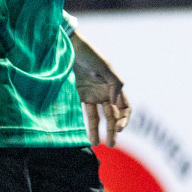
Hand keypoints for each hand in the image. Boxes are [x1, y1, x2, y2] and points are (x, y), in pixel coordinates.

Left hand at [71, 31, 130, 146]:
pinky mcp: (79, 96)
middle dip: (113, 130)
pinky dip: (87, 124)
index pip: (124, 108)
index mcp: (114, 86)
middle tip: (112, 144)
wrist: (68, 47)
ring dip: (99, 131)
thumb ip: (115, 85)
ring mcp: (91, 95)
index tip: (120, 129)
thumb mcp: (105, 67)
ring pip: (98, 117)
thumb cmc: (88, 54)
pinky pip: (85, 113)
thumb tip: (117, 105)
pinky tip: (86, 135)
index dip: (124, 119)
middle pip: (112, 116)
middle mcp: (105, 93)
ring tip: (97, 144)